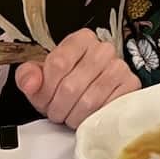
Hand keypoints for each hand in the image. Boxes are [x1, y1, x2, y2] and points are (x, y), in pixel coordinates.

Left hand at [14, 31, 139, 128]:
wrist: (90, 93)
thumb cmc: (64, 83)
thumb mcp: (40, 77)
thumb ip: (28, 76)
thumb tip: (31, 83)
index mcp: (80, 39)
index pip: (58, 64)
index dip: (46, 89)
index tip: (44, 100)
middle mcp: (103, 48)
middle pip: (71, 86)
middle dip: (58, 107)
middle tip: (56, 113)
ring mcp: (120, 66)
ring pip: (88, 101)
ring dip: (74, 116)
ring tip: (70, 116)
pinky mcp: (131, 86)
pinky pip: (107, 109)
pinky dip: (93, 119)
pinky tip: (88, 117)